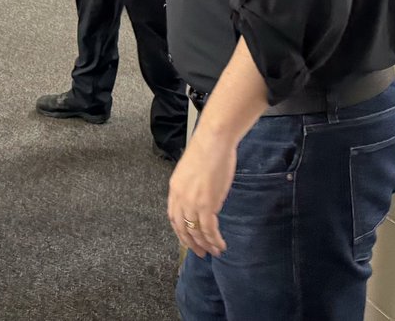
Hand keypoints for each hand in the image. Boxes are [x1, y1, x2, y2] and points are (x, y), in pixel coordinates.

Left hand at [167, 128, 233, 257]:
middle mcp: (180, 198)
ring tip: (214, 251)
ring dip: (205, 244)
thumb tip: (201, 195)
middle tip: (200, 252)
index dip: (180, 231)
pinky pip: (209, 229)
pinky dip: (214, 240)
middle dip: (191, 243)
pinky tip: (220, 244)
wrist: (213, 141)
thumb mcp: (191, 170)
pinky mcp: (207, 205)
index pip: (173, 216)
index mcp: (174, 189)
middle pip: (182, 228)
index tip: (187, 239)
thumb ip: (192, 186)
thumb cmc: (207, 149)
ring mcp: (192, 203)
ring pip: (196, 232)